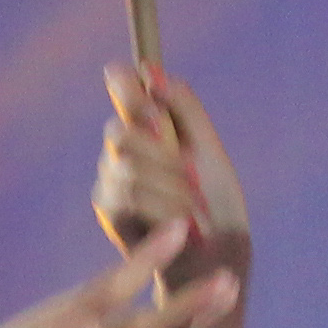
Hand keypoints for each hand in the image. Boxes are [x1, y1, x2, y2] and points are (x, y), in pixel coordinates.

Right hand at [93, 67, 251, 283]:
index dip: (122, 84)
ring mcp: (111, 184)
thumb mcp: (209, 150)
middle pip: (119, 131)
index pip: (125, 97)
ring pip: (126, 164)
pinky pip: (130, 193)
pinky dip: (164, 207)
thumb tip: (150, 70)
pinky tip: (184, 224)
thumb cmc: (217, 205)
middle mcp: (121, 156)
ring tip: (194, 212)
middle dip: (160, 149)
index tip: (123, 71)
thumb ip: (184, 109)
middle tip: (191, 173)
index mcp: (148, 135)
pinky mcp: (110, 213)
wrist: (218, 257)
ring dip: (170, 187)